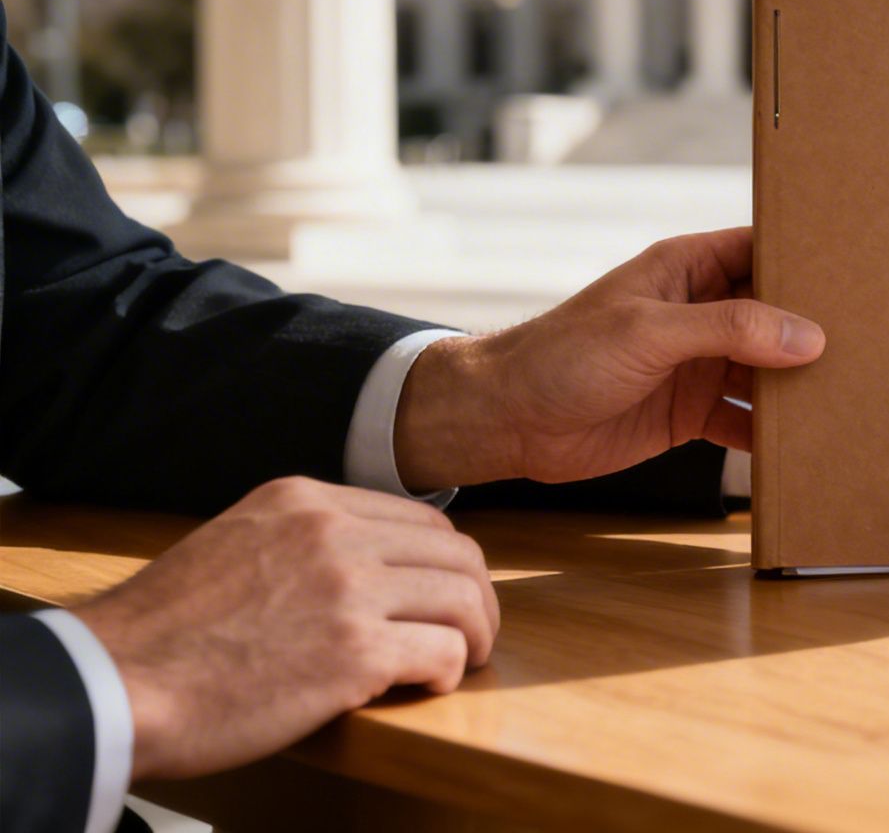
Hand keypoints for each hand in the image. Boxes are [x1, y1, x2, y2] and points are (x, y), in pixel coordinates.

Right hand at [70, 477, 497, 780]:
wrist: (114, 682)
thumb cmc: (167, 631)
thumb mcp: (236, 543)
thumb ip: (300, 540)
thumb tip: (366, 559)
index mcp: (305, 501)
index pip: (421, 519)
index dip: (446, 563)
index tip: (446, 596)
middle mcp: (334, 533)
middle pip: (457, 555)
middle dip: (476, 598)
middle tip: (471, 635)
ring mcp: (348, 589)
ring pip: (463, 599)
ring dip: (473, 636)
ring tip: (460, 662)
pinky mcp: (355, 652)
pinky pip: (443, 652)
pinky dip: (448, 672)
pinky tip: (428, 686)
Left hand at [393, 227, 824, 489]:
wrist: (506, 420)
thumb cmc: (562, 354)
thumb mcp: (650, 331)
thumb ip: (730, 329)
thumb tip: (807, 336)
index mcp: (689, 267)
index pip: (764, 249)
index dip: (809, 257)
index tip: (861, 271)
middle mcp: (701, 311)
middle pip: (777, 314)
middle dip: (819, 328)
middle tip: (878, 340)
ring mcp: (698, 363)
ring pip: (768, 369)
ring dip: (801, 384)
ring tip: (855, 394)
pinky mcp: (690, 412)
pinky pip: (746, 419)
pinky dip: (773, 432)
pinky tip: (806, 444)